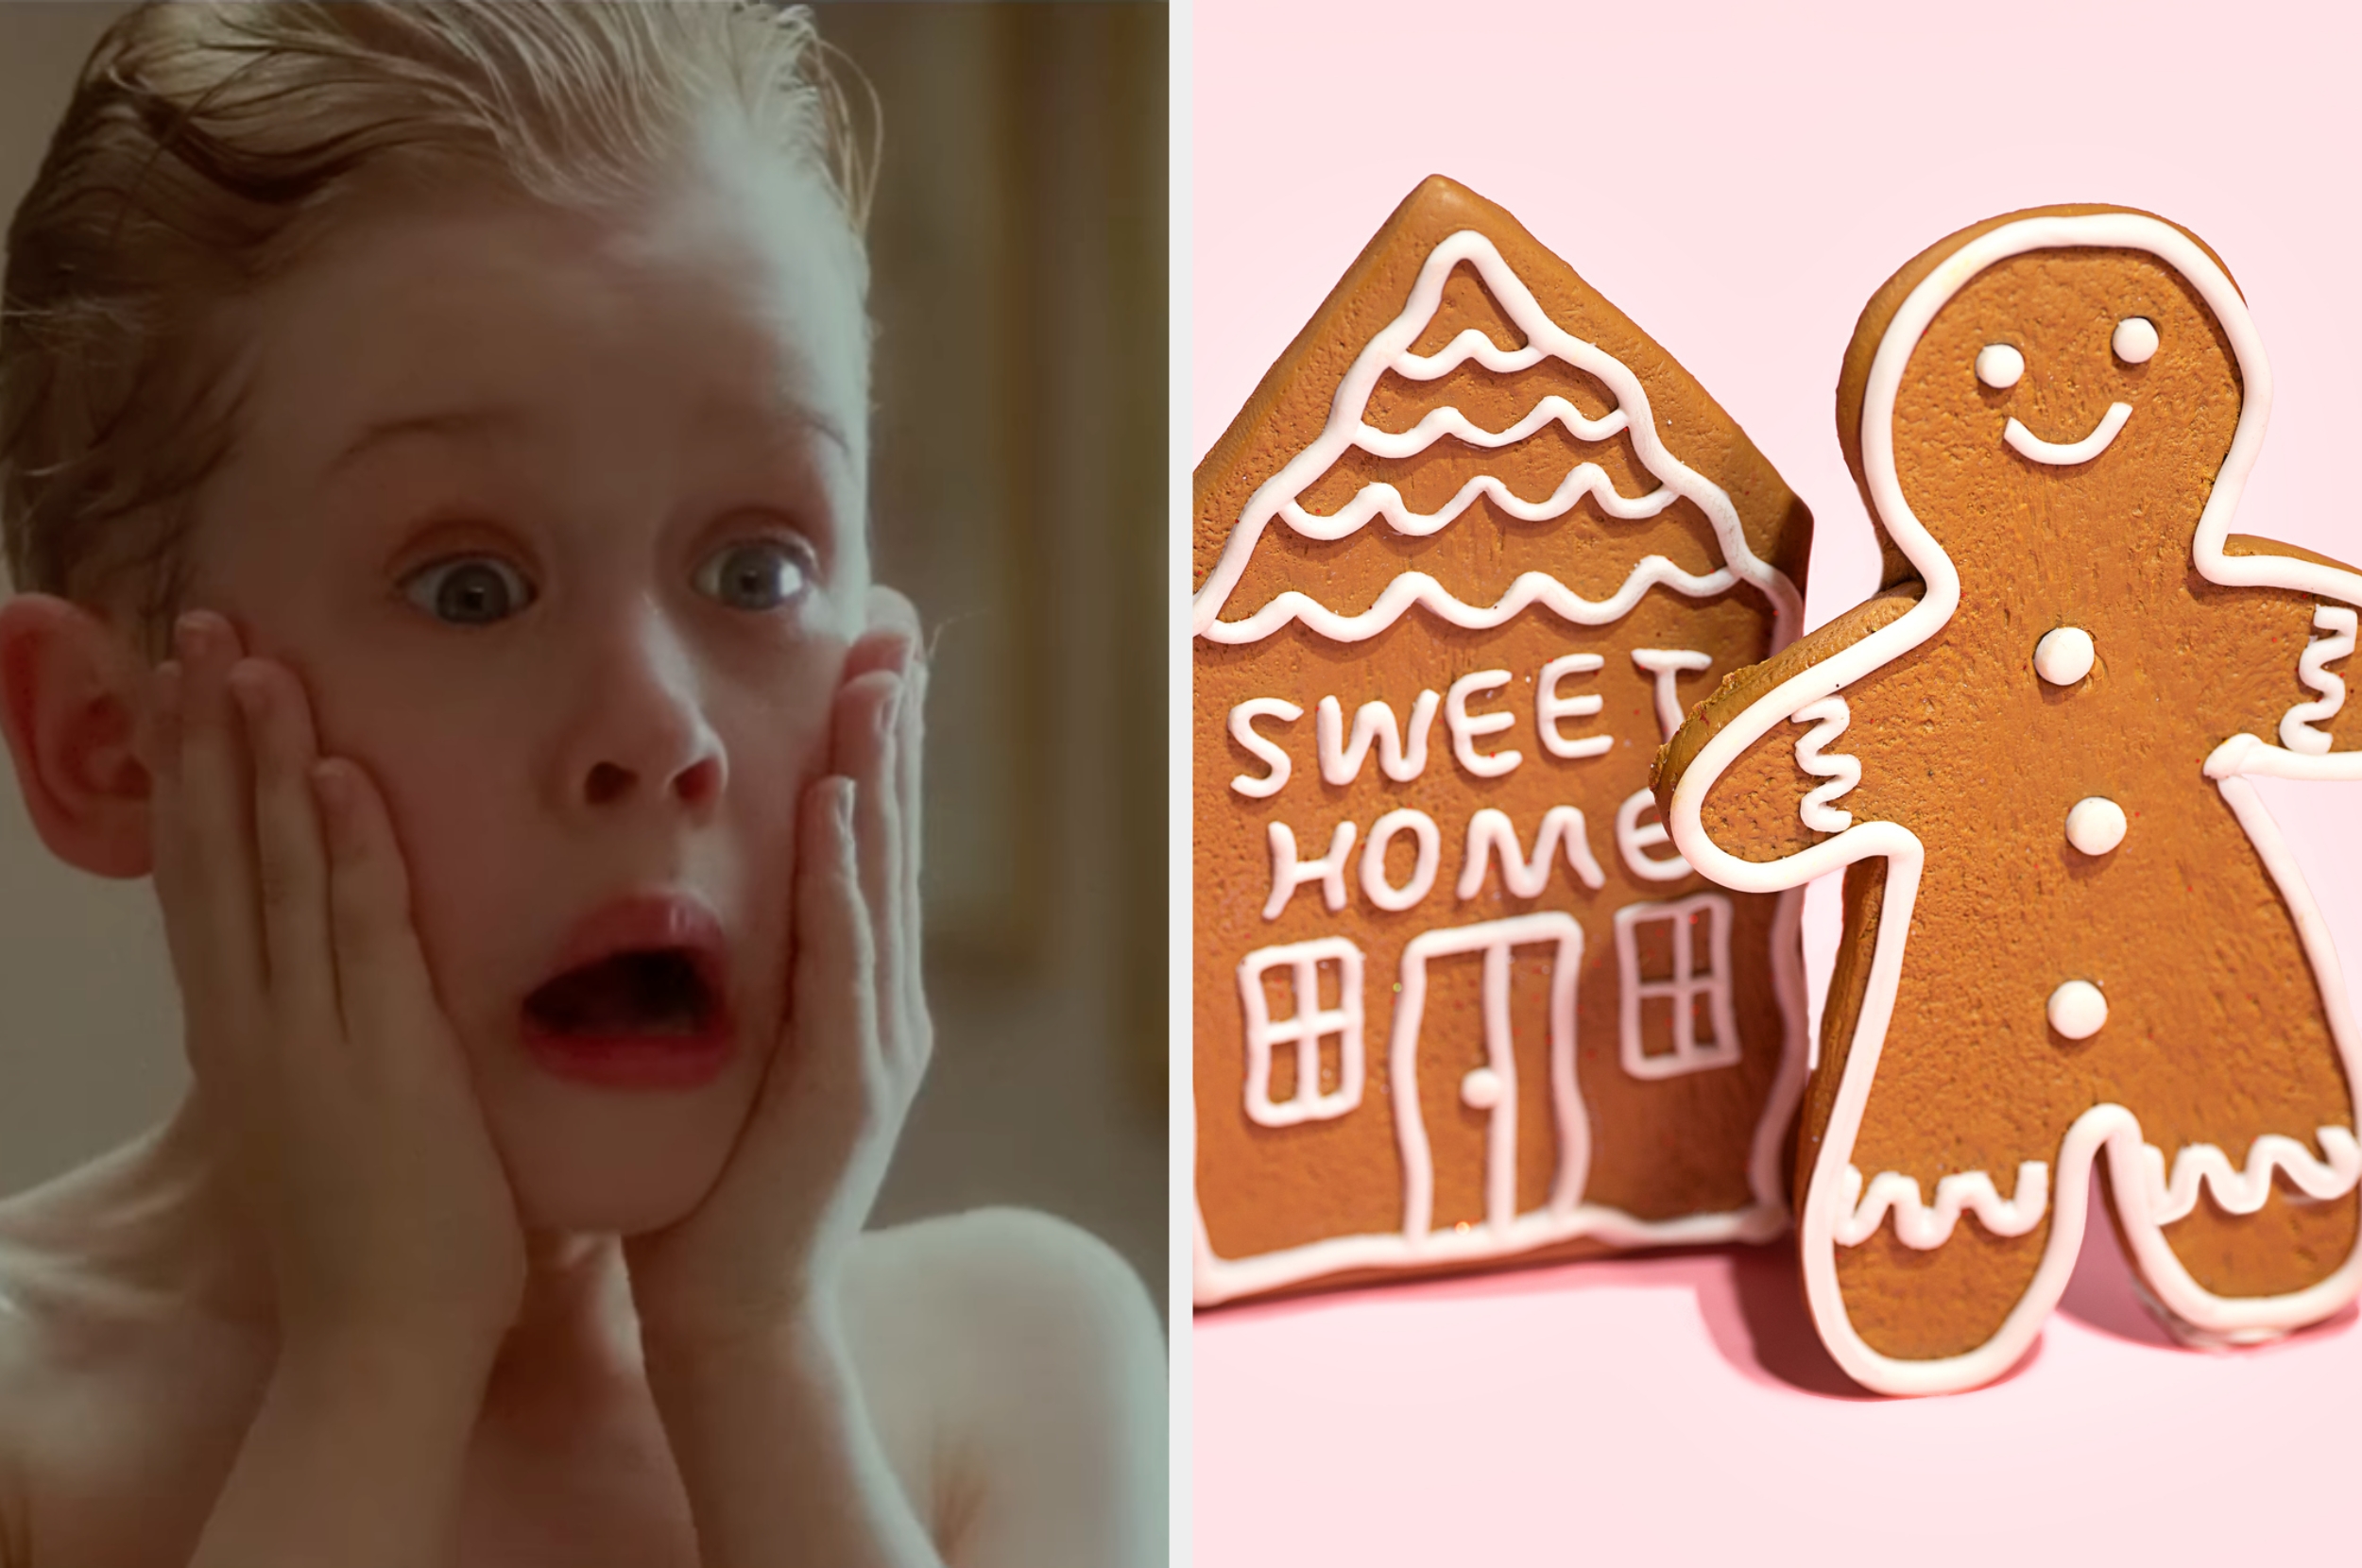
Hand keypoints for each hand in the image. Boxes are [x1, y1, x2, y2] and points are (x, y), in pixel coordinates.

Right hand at [147, 610, 526, 1361]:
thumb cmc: (373, 1240)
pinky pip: (361, 934)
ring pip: (272, 874)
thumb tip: (339, 972)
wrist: (381, 1350)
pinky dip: (343, 851)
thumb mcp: (323, 1115)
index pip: (204, 878)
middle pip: (215, 853)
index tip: (182, 687)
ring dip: (259, 762)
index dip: (189, 777)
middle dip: (202, 737)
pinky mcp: (381, 1061)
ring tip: (247, 658)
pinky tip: (331, 773)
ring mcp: (311, 1039)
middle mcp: (256, 1023)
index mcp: (243, 1033)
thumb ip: (327, 1037)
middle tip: (191, 629)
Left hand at [626, 586, 932, 1352]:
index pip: (862, 846)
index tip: (864, 652)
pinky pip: (845, 961)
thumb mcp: (724, 1059)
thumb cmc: (710, 1191)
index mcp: (855, 995)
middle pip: (888, 841)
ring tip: (876, 681)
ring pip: (879, 883)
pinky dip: (841, 879)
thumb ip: (732, 985)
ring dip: (879, 775)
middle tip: (892, 628)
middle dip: (892, 730)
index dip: (871, 748)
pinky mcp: (849, 1086)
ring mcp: (877, 1043)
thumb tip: (686, 904)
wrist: (733, 1316)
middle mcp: (884, 1005)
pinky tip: (836, 808)